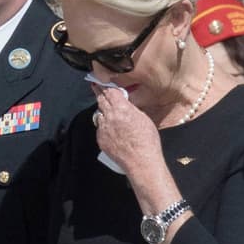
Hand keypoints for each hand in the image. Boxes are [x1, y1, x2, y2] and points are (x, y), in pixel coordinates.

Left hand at [90, 82, 169, 197]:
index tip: (100, 81)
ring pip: (99, 114)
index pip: (109, 92)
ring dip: (103, 111)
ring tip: (109, 112)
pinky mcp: (100, 139)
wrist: (141, 161)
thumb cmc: (147, 141)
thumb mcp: (143, 118)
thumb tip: (125, 103)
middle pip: (101, 100)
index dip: (104, 85)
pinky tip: (113, 131)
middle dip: (99, 93)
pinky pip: (100, 128)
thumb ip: (131, 109)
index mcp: (122, 109)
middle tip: (96, 87)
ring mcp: (103, 129)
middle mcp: (110, 117)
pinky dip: (105, 126)